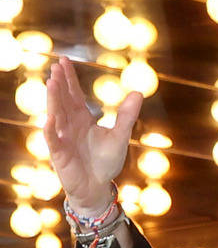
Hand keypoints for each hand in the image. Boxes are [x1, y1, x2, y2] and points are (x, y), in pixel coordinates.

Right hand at [41, 59, 136, 215]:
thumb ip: (127, 115)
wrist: (98, 186)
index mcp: (82, 118)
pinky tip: (49, 118)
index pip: (73, 94)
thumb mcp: (120, 135)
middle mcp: (69, 125)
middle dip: (60, 84)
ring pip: (56, 115)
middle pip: (63, 100)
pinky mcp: (60, 154)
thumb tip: (138, 91)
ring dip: (53, 100)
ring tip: (52, 82)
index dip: (69, 79)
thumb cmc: (106, 161)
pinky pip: (53, 140)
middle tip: (57, 67)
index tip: (63, 61)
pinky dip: (51, 129)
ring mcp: (62, 138)